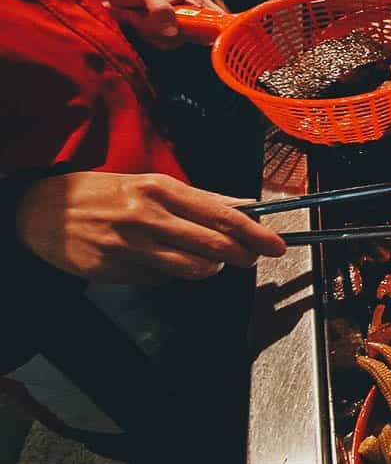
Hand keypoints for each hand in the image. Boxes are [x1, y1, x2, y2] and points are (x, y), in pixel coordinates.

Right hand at [15, 172, 286, 283]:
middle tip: (253, 256)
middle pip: (214, 245)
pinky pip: (162, 279)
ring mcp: (131, 247)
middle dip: (243, 254)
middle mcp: (147, 217)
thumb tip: (244, 207)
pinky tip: (160, 260)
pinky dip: (172, 274)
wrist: (41, 211)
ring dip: (210, 268)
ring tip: (205, 258)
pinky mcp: (116, 270)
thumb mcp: (150, 184)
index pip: (221, 215)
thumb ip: (200, 198)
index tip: (275, 244)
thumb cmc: (102, 193)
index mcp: (160, 189)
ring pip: (193, 269)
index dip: (254, 233)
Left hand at [87, 0, 221, 49]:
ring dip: (159, 35)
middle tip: (153, 23)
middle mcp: (179, 9)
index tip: (217, 31)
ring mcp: (169, 23)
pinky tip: (140, 30)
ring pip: (178, 38)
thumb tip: (174, 31)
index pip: (206, 7)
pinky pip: (165, 44)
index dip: (214, 18)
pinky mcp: (159, 34)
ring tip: (139, 21)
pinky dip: (153, 40)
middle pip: (194, 28)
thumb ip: (158, 7)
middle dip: (178, 31)